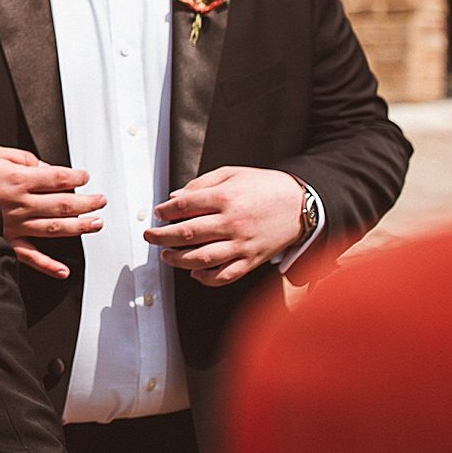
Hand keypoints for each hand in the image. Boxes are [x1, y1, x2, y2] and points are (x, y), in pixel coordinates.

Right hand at [0, 146, 100, 277]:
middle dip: (87, 203)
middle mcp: (20, 204)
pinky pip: (30, 256)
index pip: (58, 178)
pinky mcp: (6, 241)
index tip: (85, 177)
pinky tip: (64, 271)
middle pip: (62, 204)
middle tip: (101, 201)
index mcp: (19, 180)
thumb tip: (46, 169)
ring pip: (54, 228)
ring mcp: (15, 225)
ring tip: (96, 224)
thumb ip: (25, 159)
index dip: (76, 178)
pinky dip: (47, 266)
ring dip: (79, 228)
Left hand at [143, 165, 305, 285]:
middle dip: (162, 237)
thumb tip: (175, 197)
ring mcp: (242, 244)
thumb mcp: (232, 174)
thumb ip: (201, 184)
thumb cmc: (266, 187)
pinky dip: (207, 278)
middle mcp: (231, 222)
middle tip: (150, 236)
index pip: (185, 206)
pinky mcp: (251, 260)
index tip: (158, 213)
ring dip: (178, 260)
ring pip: (202, 258)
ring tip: (166, 256)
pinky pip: (225, 276)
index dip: (165, 211)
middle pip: (187, 233)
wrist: (301, 204)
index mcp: (225, 197)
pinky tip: (195, 273)